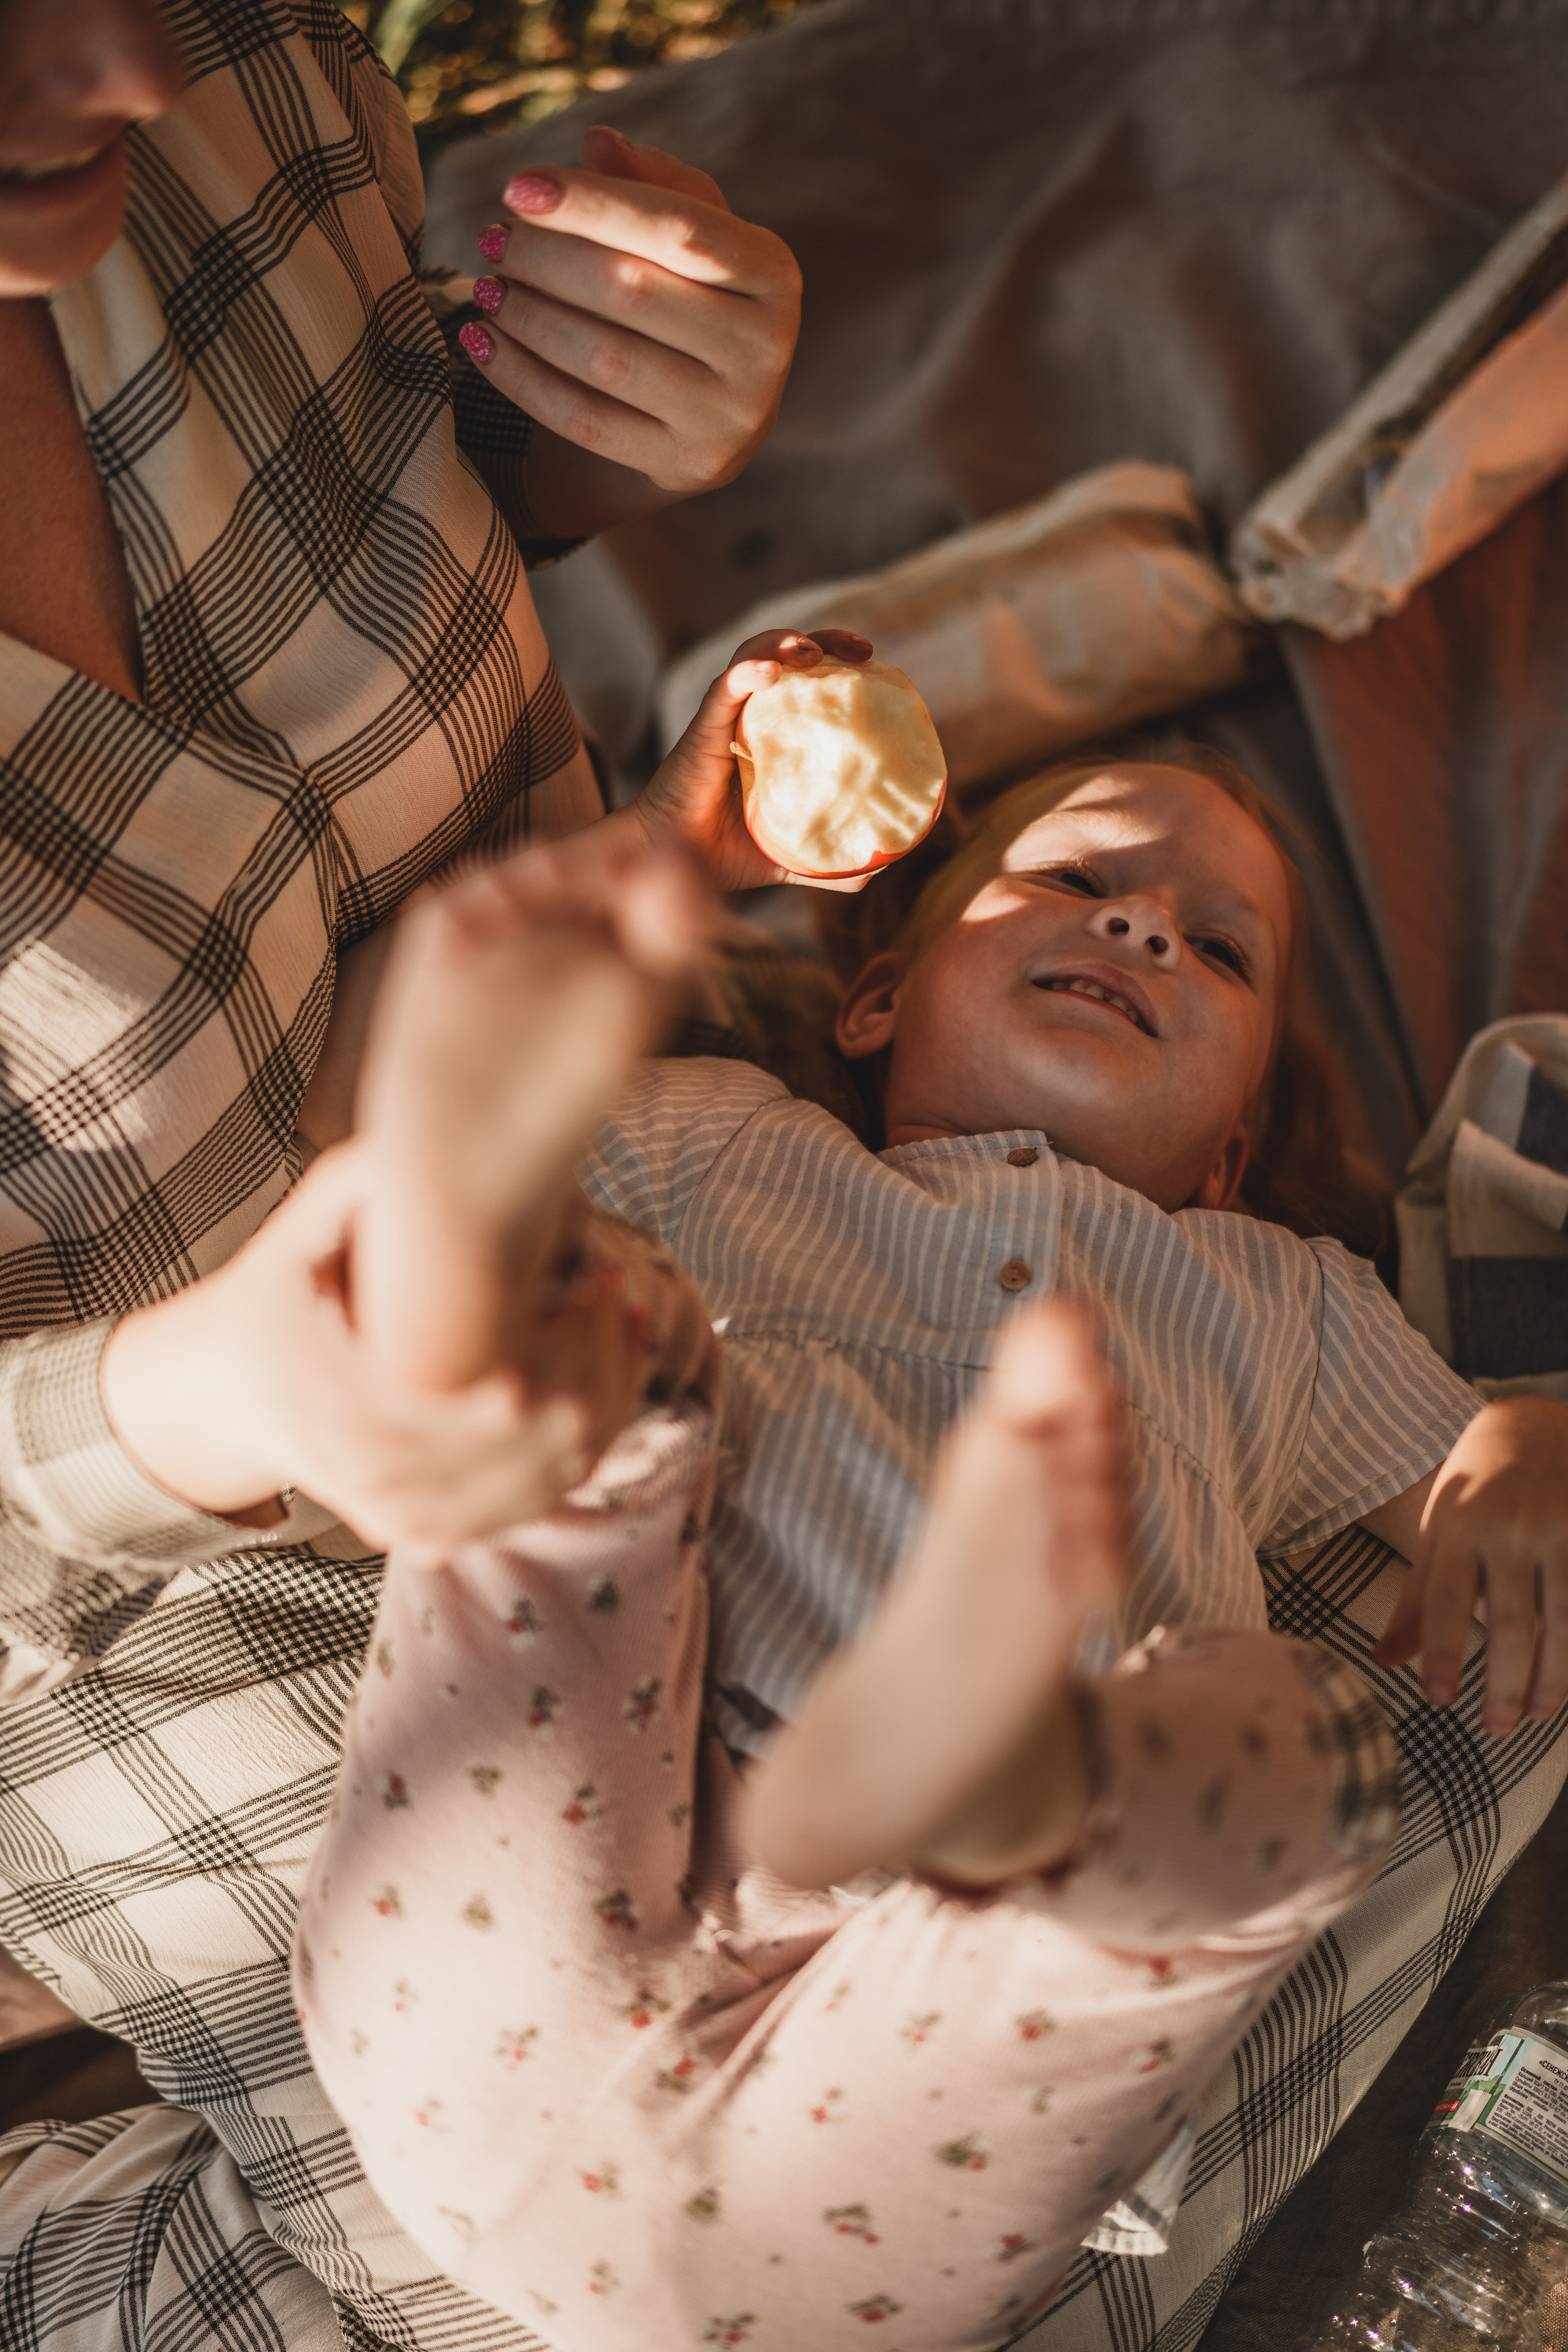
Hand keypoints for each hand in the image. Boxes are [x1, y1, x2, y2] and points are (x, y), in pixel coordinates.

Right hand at [103, 836, 718, 1553]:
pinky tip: (594, 1390)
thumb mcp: (323, 1205)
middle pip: (554, 1434)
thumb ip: (388, 1172)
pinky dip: (578, 1449)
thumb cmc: (288, 1282)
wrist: (226, 1387)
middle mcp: (390, 1471)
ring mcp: (408, 1514)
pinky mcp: (423, 1535)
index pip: (520, 1382)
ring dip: (608, 1401)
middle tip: (624, 1296)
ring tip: (622, 1334)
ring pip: (556, 1473)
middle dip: (608, 1359)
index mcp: (370, 1396)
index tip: (606, 1266)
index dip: (585, 1327)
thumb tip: (472, 1136)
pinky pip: (533, 1501)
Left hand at [464, 125, 799, 539]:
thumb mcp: (688, 234)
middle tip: (492, 240)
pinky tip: (481, 342)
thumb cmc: (689, 300)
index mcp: (773, 273)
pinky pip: (585, 420)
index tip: (516, 187)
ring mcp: (729, 416)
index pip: (675, 227)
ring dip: (529, 317)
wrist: (708, 415)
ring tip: (487, 287)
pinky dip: (522, 378)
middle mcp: (765, 348)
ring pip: (604, 358)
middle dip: (547, 260)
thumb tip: (596, 143)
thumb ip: (650, 184)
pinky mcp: (686, 465)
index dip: (591, 204)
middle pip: (633, 291)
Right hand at [626, 625, 872, 891]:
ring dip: (783, 644)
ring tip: (813, 651)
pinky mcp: (701, 730)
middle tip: (863, 650)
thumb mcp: (790, 858)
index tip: (878, 668)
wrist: (671, 867)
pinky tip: (770, 670)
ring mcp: (724, 719)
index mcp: (773, 735)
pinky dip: (747, 673)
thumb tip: (882, 865)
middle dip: (826, 640)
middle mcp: (749, 717)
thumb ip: (831, 863)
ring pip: (753, 657)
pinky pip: (723, 690)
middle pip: (787, 656)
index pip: (811, 683)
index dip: (843, 665)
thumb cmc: (723, 855)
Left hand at [1374, 1398, 1567, 1735]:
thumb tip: (1382, 1662)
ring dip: (1551, 1678)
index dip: (1441, 1652)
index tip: (1437, 1701)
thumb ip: (1417, 1600)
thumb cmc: (1477, 1487)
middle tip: (1493, 1730)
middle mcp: (1511, 1528)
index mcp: (1459, 1524)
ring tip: (1535, 1715)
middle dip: (1502, 1683)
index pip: (1446, 1600)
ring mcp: (1561, 1530)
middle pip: (1510, 1622)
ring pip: (1562, 1622)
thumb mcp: (1439, 1529)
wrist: (1537, 1424)